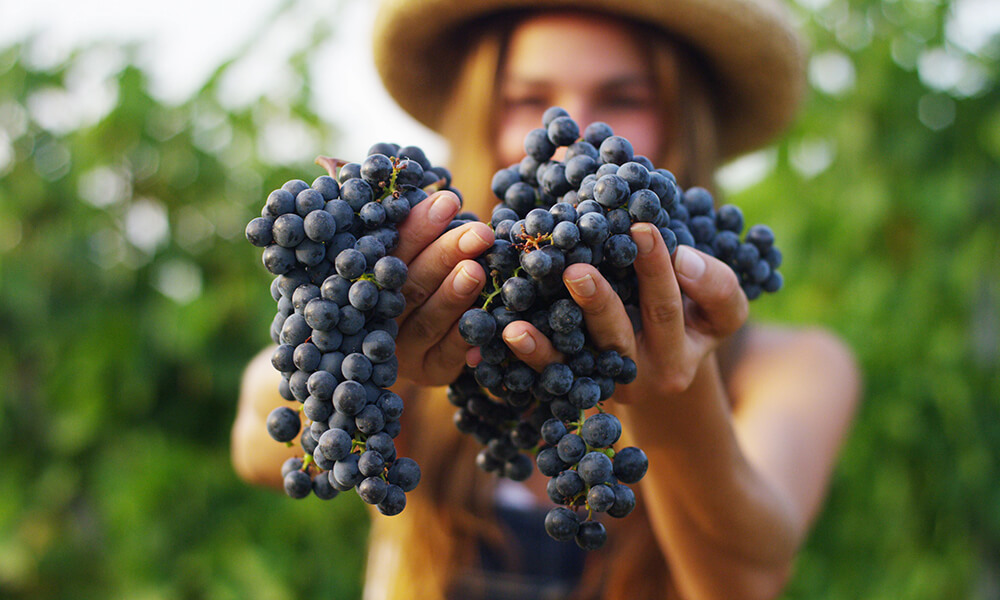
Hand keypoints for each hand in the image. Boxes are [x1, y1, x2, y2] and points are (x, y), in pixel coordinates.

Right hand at [392, 191, 494, 385]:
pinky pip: (449, 356)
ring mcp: (403, 350)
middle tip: (477, 232)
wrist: (419, 346)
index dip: (417, 227)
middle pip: (408, 286)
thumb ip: (415, 230)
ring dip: (453, 295)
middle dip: (443, 255)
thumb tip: (440, 190)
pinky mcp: (430, 372)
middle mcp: (379, 317)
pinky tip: (489, 318)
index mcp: (368, 280)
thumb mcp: (412, 253)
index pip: (389, 251)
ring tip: (476, 270)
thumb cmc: (420, 278)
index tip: (448, 200)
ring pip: (427, 322)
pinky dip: (467, 337)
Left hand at [473, 222, 747, 403]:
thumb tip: (682, 255)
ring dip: (546, 343)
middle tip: (576, 271)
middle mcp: (641, 374)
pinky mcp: (576, 390)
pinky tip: (505, 334)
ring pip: (575, 363)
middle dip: (598, 303)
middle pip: (619, 337)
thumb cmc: (694, 319)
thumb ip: (714, 283)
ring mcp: (606, 384)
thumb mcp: (719, 309)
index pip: (670, 308)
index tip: (642, 230)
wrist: (669, 370)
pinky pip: (549, 375)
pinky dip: (527, 355)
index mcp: (682, 352)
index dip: (658, 272)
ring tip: (518, 325)